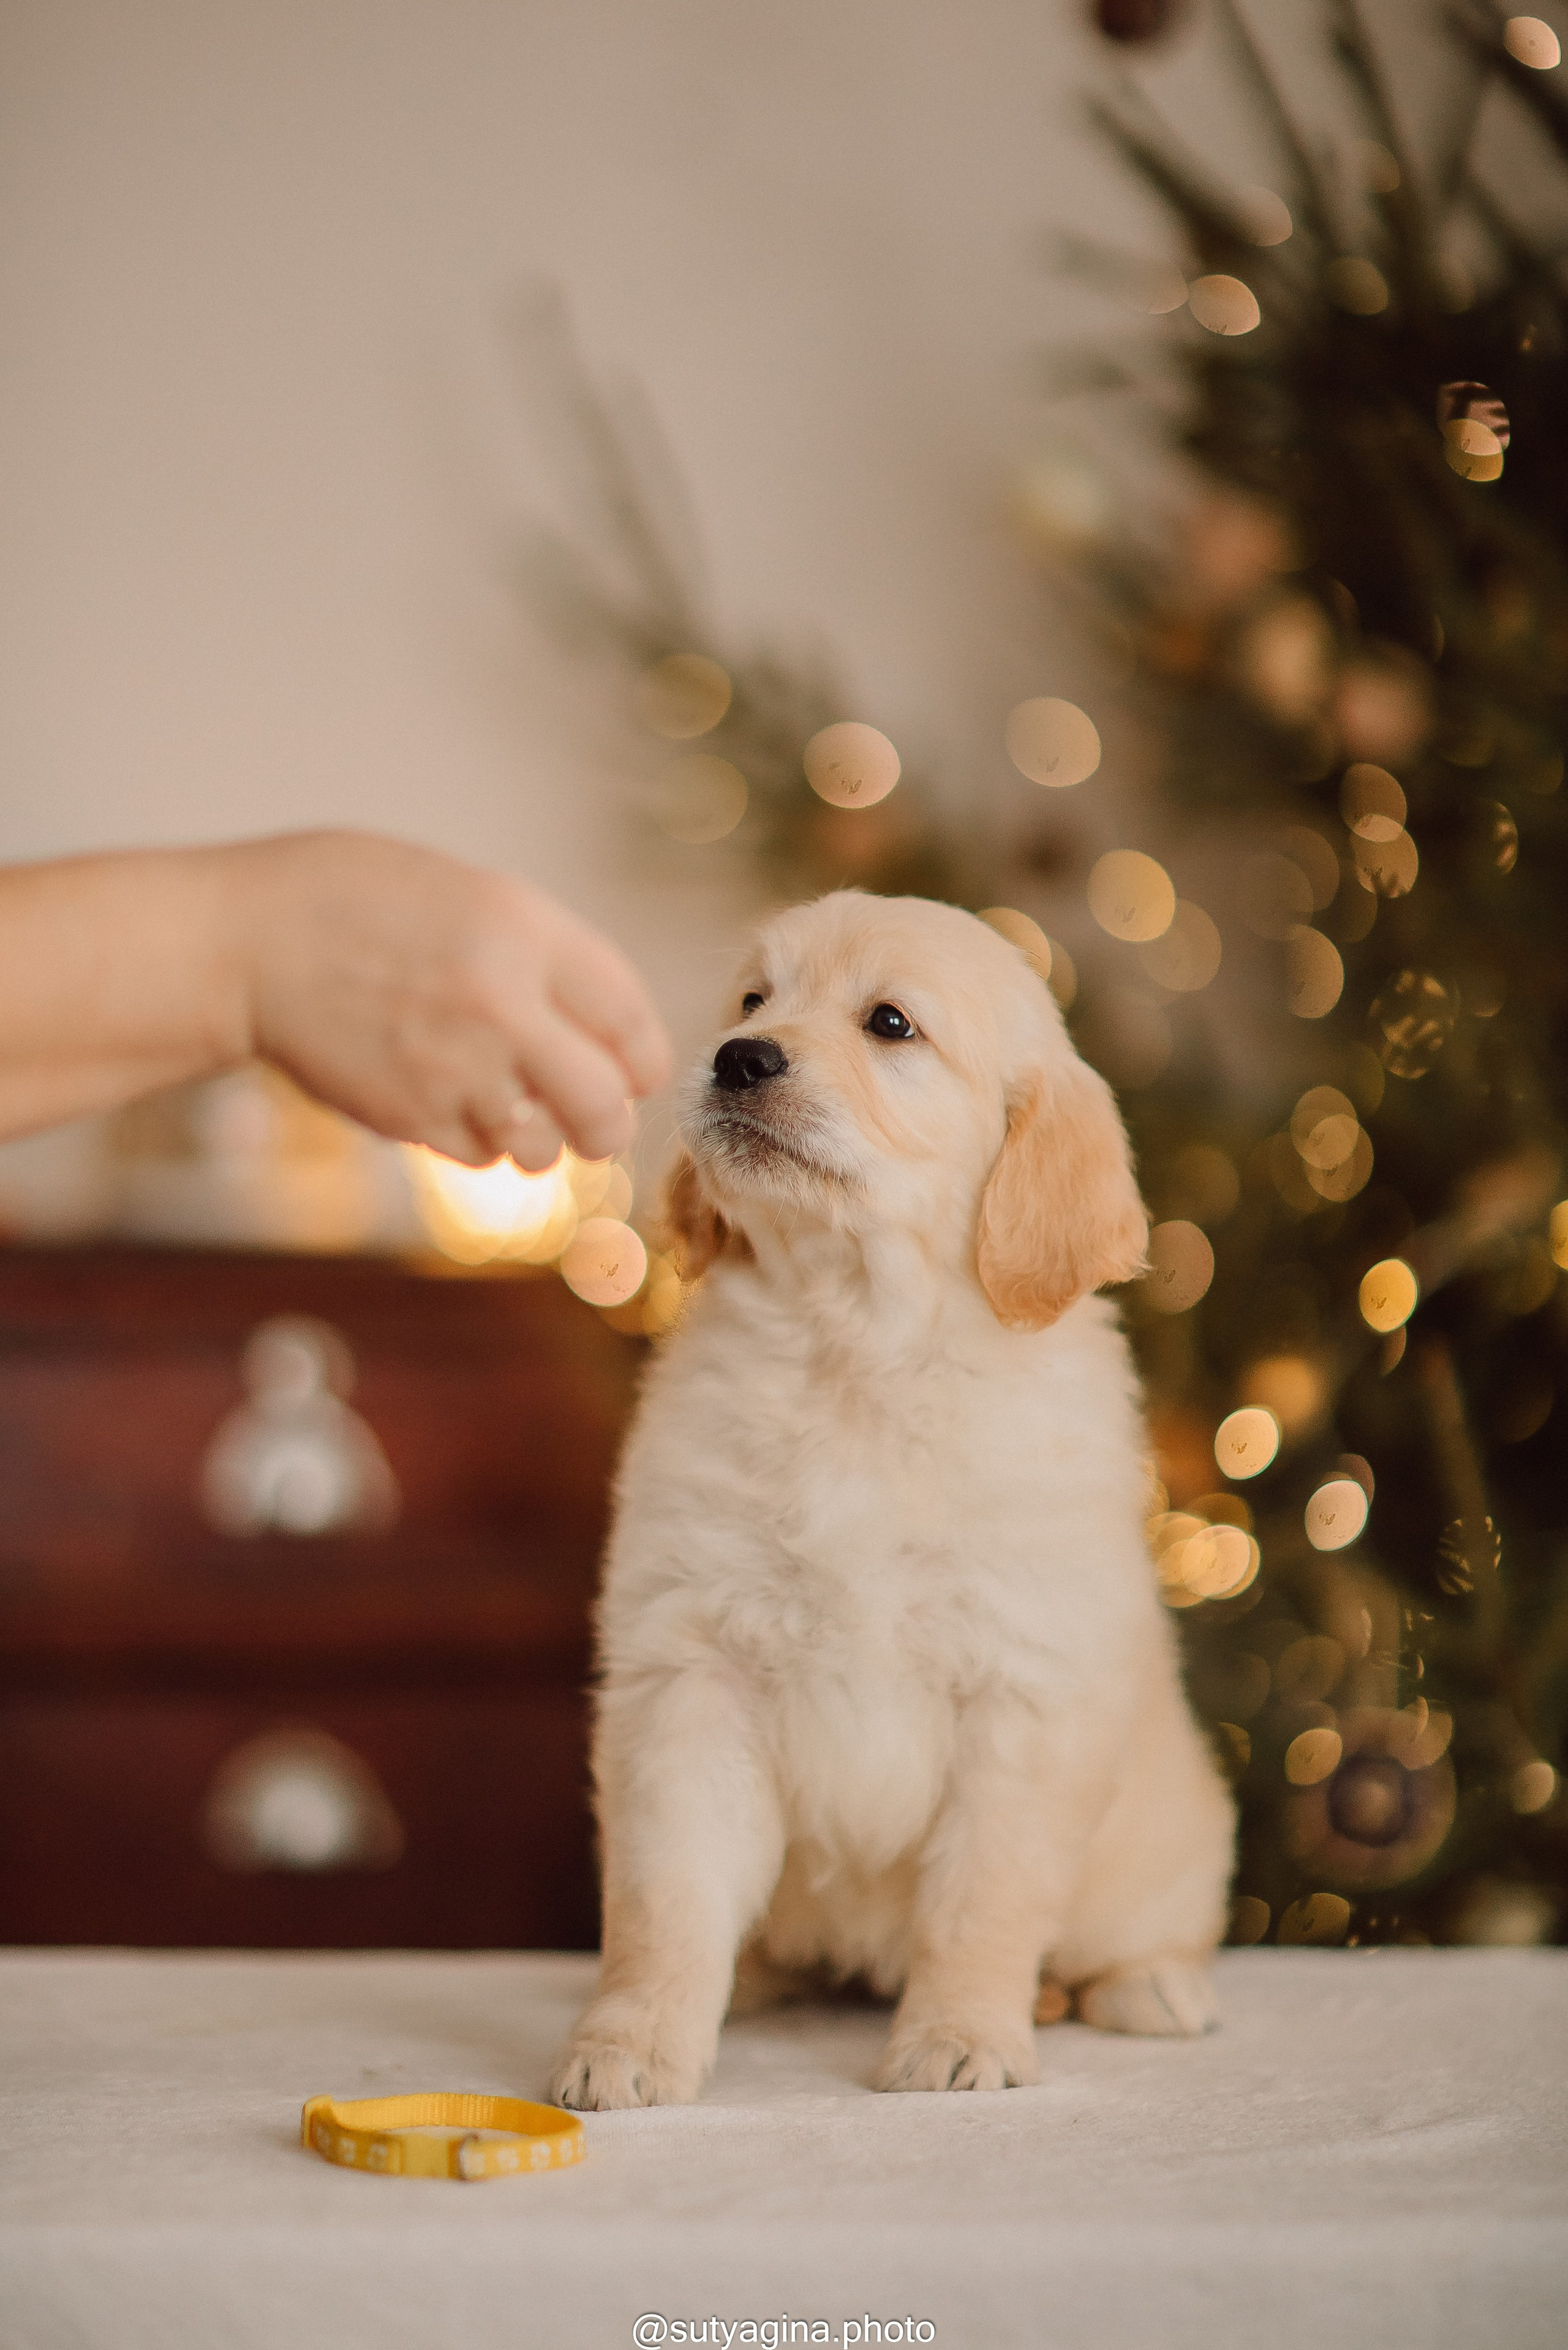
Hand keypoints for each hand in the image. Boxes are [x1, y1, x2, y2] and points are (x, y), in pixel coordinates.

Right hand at [225, 832, 671, 1166]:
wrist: (247, 944)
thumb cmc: (355, 903)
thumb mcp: (468, 894)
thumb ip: (542, 956)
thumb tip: (605, 1032)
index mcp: (522, 933)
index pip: (630, 1019)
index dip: (645, 1057)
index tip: (638, 1070)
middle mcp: (501, 1006)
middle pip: (604, 1106)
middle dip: (609, 1123)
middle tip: (597, 1121)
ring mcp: (455, 1070)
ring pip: (542, 1148)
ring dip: (537, 1136)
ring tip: (503, 1099)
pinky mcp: (410, 1118)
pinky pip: (478, 1157)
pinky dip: (475, 1140)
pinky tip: (446, 1098)